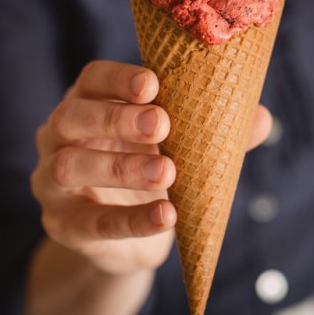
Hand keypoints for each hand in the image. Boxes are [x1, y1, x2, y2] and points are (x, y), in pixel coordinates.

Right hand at [30, 60, 272, 274]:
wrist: (129, 236)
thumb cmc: (153, 169)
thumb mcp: (182, 146)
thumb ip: (215, 132)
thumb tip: (261, 118)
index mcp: (89, 103)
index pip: (92, 79)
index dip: (119, 78)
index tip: (154, 83)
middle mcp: (59, 135)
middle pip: (72, 115)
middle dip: (116, 118)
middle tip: (163, 125)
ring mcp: (52, 181)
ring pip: (71, 166)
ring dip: (121, 167)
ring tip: (168, 173)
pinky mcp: (62, 225)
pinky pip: (90, 223)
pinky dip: (131, 220)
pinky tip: (166, 217)